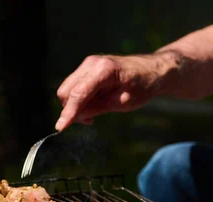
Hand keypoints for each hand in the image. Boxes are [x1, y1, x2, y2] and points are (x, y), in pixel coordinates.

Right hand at [55, 53, 172, 130]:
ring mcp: (88, 64)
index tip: (60, 128)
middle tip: (90, 121)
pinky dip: (79, 99)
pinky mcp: (88, 68)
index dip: (68, 113)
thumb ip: (97, 109)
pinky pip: (74, 86)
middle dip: (71, 109)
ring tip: (94, 113)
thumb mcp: (122, 103)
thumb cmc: (142, 86)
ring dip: (75, 105)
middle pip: (67, 91)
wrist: (152, 70)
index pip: (78, 94)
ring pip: (68, 89)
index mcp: (104, 70)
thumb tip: (74, 118)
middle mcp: (92, 63)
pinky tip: (94, 104)